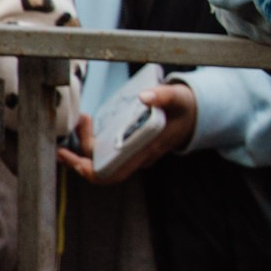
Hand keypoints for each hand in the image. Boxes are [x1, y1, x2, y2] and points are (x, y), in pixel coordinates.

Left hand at [60, 82, 194, 183]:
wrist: (196, 114)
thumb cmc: (185, 108)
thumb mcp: (177, 98)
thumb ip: (163, 96)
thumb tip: (144, 97)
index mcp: (146, 150)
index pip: (113, 173)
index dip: (90, 172)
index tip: (73, 158)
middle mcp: (137, 156)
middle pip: (100, 169)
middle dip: (78, 156)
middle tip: (73, 129)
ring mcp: (133, 153)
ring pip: (101, 160)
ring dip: (85, 145)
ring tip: (82, 120)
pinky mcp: (130, 146)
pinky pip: (105, 152)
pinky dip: (92, 141)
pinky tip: (88, 124)